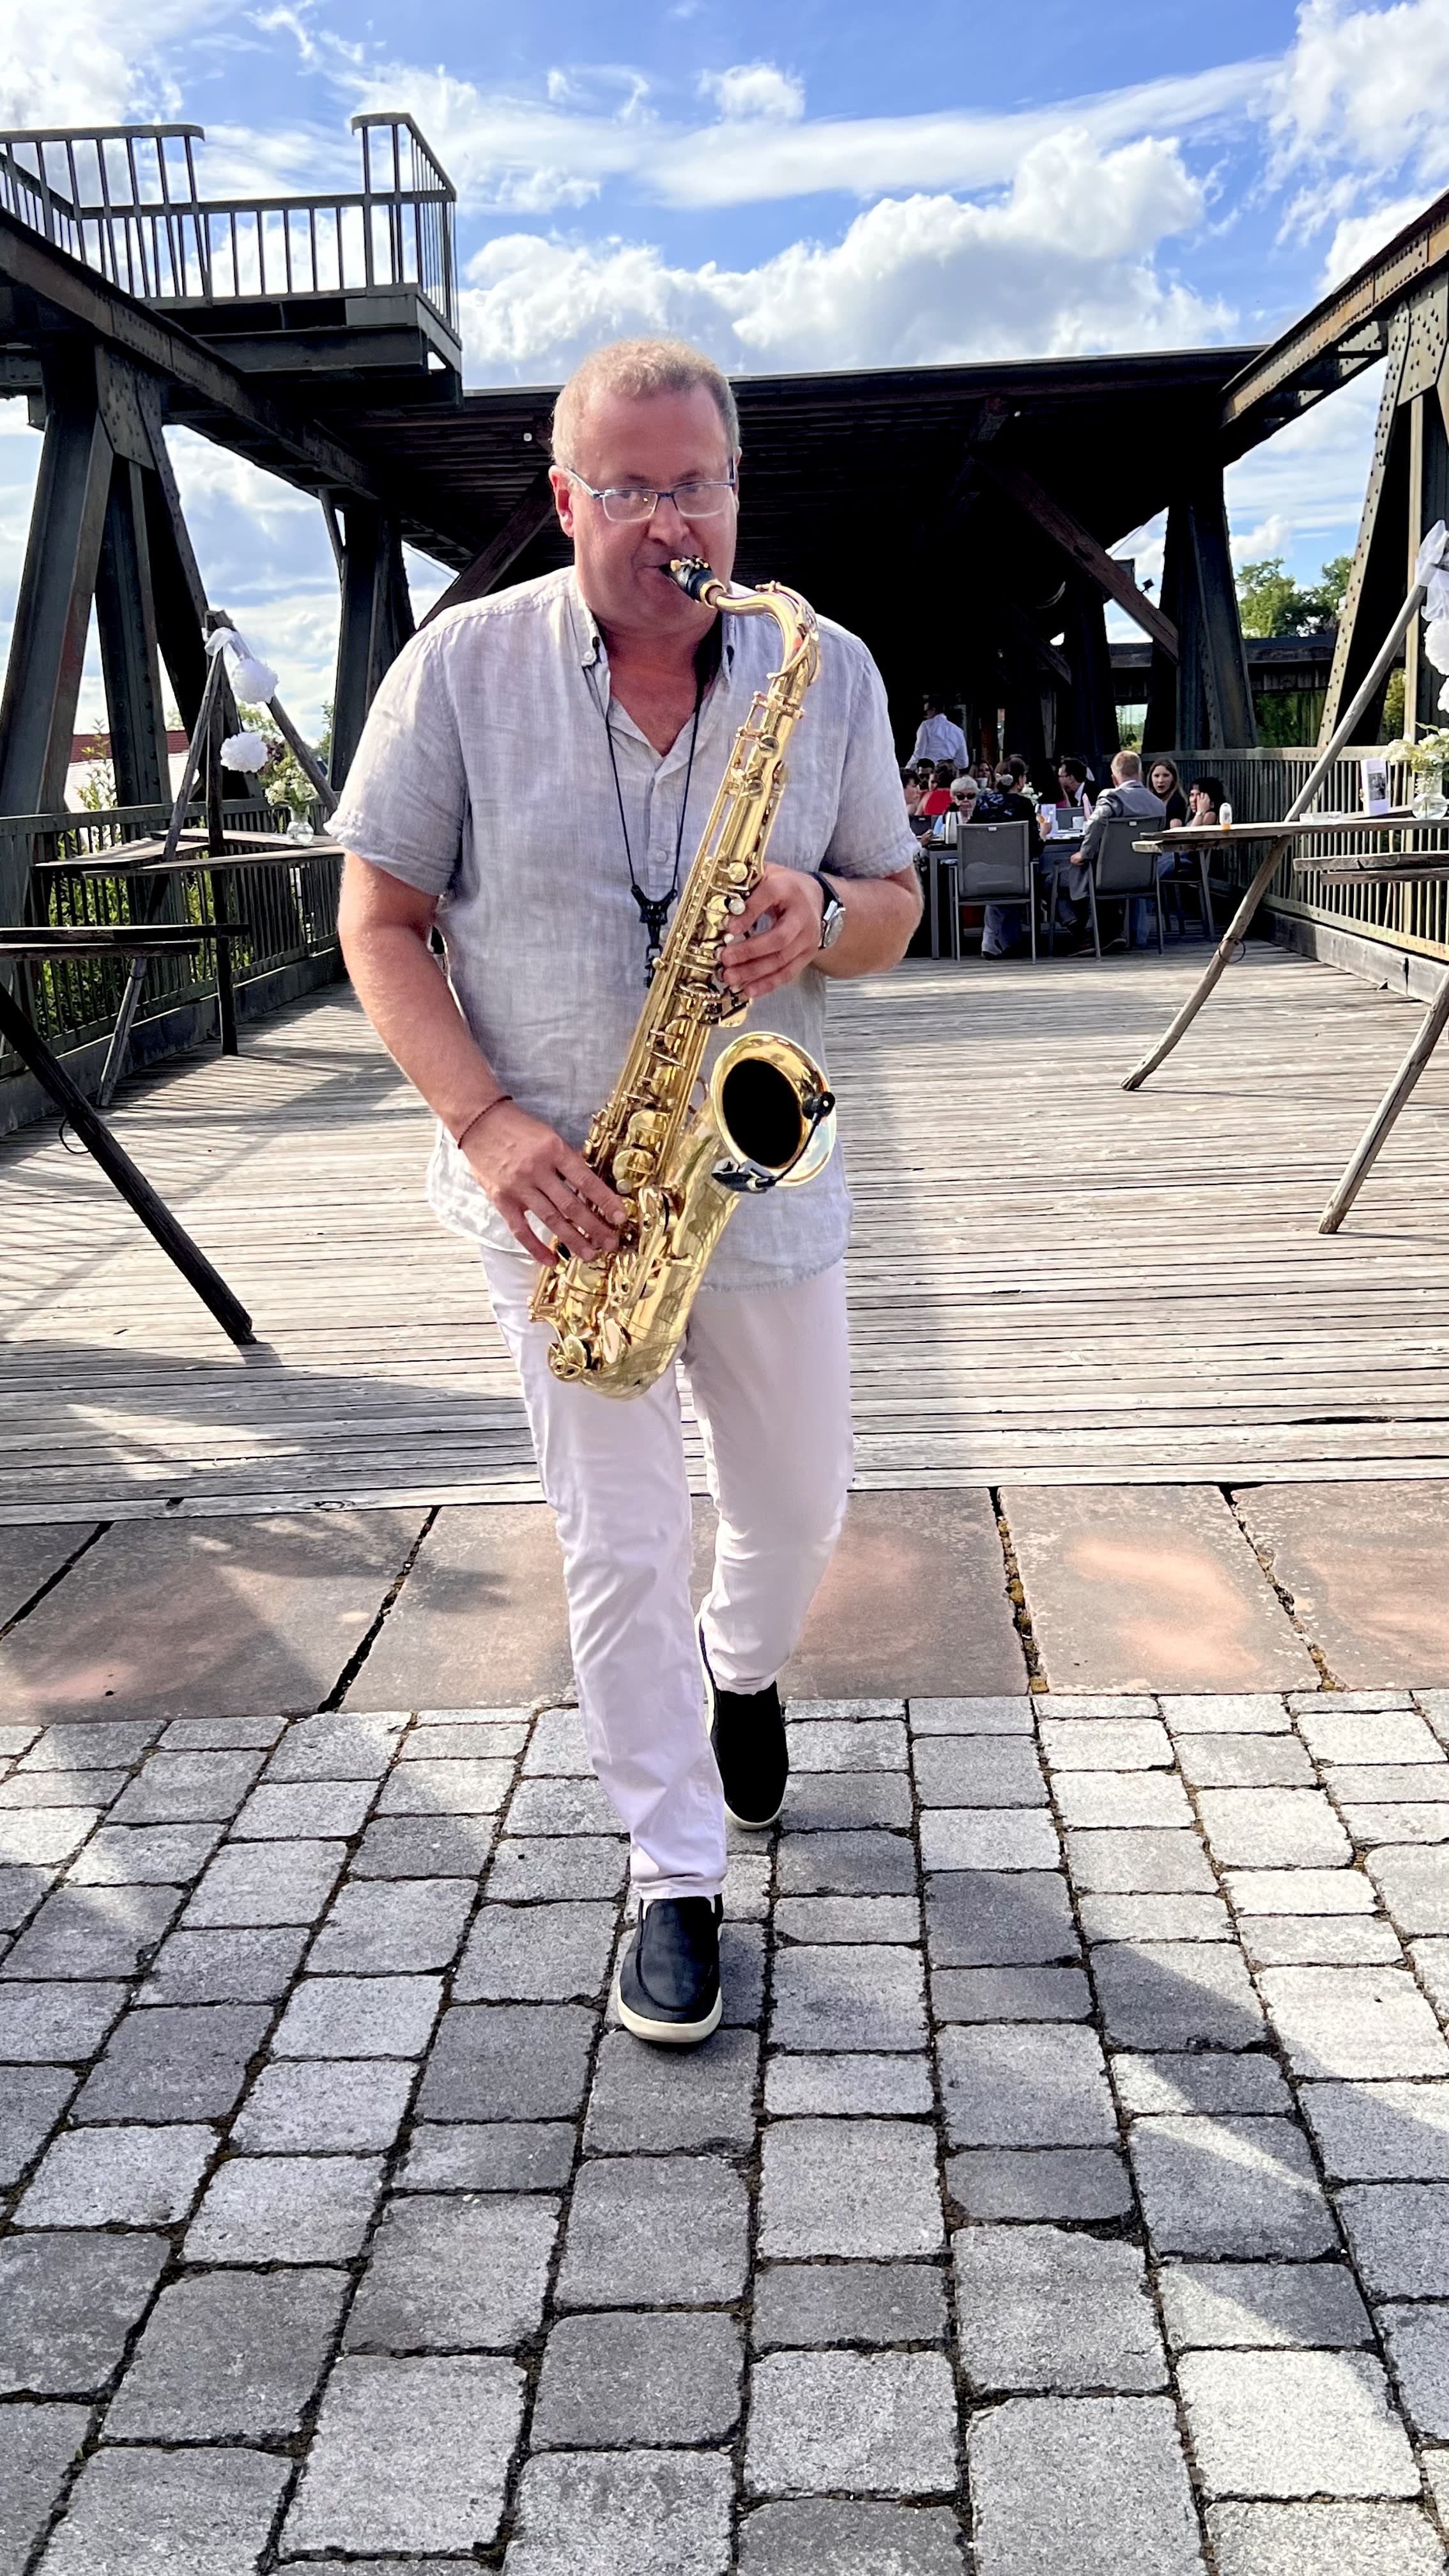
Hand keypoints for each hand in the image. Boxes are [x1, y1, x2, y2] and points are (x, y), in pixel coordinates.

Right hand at [461, 1102, 626, 1266]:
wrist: (479, 1121)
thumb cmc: (518, 1127)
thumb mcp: (549, 1135)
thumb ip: (567, 1160)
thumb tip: (590, 1186)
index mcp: (553, 1150)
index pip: (586, 1181)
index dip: (605, 1201)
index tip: (620, 1216)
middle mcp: (537, 1170)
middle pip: (571, 1205)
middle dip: (594, 1227)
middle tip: (610, 1242)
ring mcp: (518, 1187)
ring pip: (550, 1219)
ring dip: (572, 1240)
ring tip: (590, 1254)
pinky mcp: (501, 1199)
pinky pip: (520, 1229)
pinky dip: (536, 1247)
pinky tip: (552, 1260)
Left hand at [719, 864, 825, 999]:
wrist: (816, 899)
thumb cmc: (784, 888)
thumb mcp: (767, 876)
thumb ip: (746, 885)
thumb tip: (718, 901)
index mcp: (787, 888)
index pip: (769, 897)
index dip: (749, 913)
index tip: (729, 928)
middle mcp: (801, 915)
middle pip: (778, 938)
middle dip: (749, 951)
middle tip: (725, 958)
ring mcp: (807, 938)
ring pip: (781, 959)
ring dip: (754, 971)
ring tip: (729, 977)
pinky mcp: (807, 955)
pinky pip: (787, 973)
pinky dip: (767, 984)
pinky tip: (749, 990)